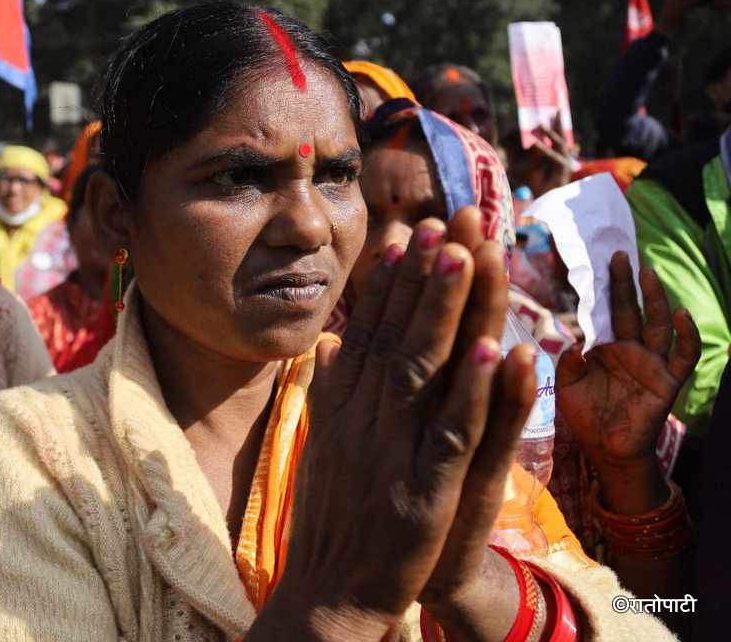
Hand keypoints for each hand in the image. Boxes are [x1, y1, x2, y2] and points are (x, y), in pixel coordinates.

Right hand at [251, 209, 535, 640]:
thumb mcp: (323, 444)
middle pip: (397, 335)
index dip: (390, 281)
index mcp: (342, 406)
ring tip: (466, 256)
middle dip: (422, 276)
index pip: (368, 330)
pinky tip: (488, 348)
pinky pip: (452, 430)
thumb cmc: (332, 516)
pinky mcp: (424, 487)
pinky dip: (471, 389)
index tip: (407, 232)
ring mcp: (392, 450)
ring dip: (446, 311)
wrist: (330, 591)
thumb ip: (329, 391)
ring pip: (423, 369)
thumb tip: (331, 342)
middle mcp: (362, 417)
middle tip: (444, 220)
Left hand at [556, 252, 698, 511]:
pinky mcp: (668, 379)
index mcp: (604, 346)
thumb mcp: (566, 384)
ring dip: (654, 298)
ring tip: (646, 273)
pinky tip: (680, 314)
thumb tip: (571, 337)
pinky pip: (684, 354)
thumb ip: (567, 358)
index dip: (600, 289)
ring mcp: (651, 362)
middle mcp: (629, 348)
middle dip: (624, 282)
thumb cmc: (585, 415)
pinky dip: (686, 334)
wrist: (607, 450)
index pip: (603, 310)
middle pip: (629, 308)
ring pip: (656, 323)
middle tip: (618, 255)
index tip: (592, 261)